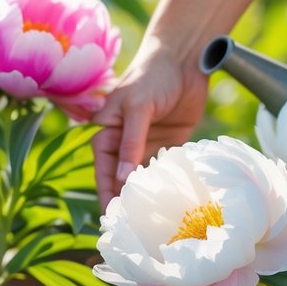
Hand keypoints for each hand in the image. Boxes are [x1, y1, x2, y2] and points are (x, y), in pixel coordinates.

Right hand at [93, 38, 208, 209]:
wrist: (184, 58)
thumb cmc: (152, 76)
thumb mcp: (138, 107)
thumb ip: (131, 143)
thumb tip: (121, 178)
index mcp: (107, 131)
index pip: (102, 169)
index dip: (106, 192)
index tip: (111, 217)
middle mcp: (124, 142)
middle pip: (120, 178)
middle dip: (125, 200)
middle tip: (133, 227)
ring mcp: (146, 144)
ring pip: (142, 177)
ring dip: (147, 195)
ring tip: (153, 221)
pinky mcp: (168, 144)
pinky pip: (163, 169)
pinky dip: (166, 183)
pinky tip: (171, 201)